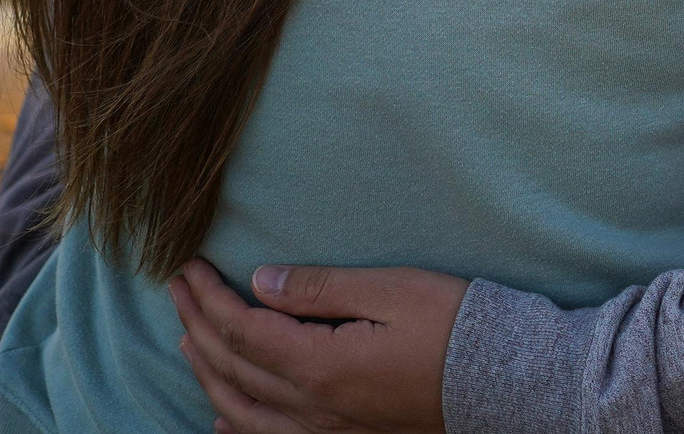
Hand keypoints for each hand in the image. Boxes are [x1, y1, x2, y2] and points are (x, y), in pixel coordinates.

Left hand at [169, 258, 465, 433]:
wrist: (506, 385)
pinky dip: (236, 425)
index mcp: (320, 365)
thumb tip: (261, 282)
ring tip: (188, 339)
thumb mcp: (393, 290)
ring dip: (206, 371)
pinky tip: (223, 415)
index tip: (188, 266)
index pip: (241, 329)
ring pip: (240, 410)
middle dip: (196, 325)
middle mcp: (312, 408)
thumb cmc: (456, 327)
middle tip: (177, 289)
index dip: (208, 296)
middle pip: (231, 368)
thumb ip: (323, 287)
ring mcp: (325, 431)